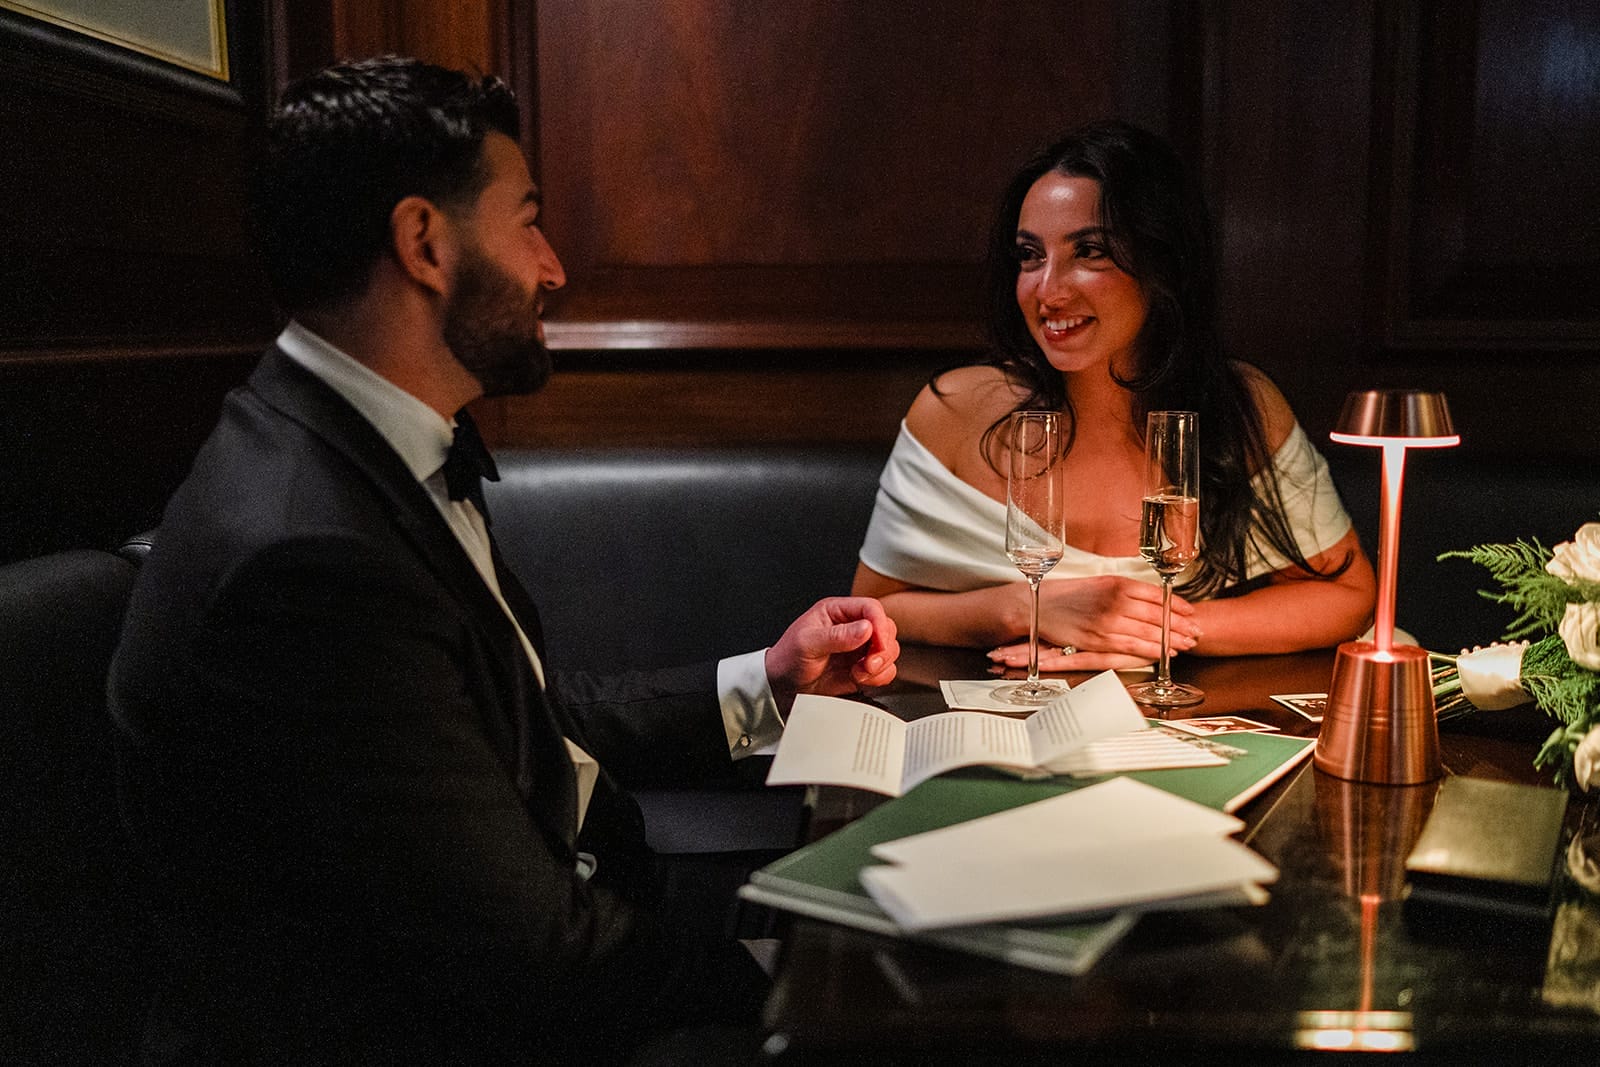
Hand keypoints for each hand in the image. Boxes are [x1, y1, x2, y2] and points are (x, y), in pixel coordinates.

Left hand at [766, 597, 898, 711]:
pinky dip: (878, 677)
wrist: (782, 688)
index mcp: (837, 612)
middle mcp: (852, 627)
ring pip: (889, 649)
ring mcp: (859, 649)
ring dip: (880, 664)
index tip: (877, 643)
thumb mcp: (807, 643)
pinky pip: (885, 669)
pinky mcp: (862, 668)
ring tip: (859, 673)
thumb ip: (837, 636)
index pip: (871, 608)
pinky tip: (859, 679)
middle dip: (882, 648)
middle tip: (867, 663)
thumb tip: (866, 629)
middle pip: (886, 628)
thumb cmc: (787, 659)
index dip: (879, 625)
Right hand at [987, 575, 1198, 669]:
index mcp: (1118, 584)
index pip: (1159, 596)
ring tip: (1186, 645)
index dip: (1179, 606)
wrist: (1039, 605)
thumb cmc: (1070, 594)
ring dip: (1171, 640)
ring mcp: (1109, 622)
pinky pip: (1132, 647)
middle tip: (1197, 632)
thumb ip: (1126, 589)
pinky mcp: (1099, 640)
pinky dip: (1152, 650)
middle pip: (1159, 616)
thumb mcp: (1101, 582)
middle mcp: (1116, 602)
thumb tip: (1153, 599)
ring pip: (1149, 633)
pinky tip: (1164, 653)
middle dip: (1181, 626)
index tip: (1192, 614)